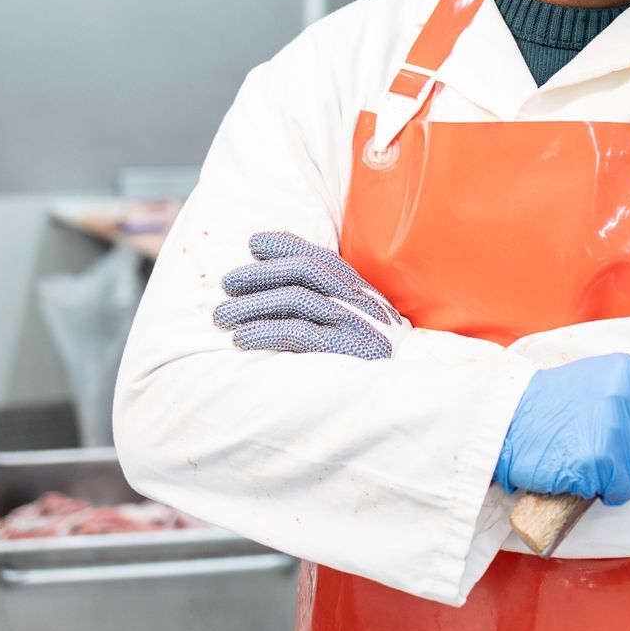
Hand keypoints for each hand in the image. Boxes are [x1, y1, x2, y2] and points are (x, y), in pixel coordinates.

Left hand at [214, 232, 408, 359]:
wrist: (407, 387)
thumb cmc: (373, 354)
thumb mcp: (359, 318)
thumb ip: (331, 298)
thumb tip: (280, 279)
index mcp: (359, 288)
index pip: (319, 255)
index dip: (284, 245)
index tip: (253, 244)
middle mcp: (356, 300)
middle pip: (303, 271)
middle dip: (260, 273)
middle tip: (227, 284)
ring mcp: (351, 323)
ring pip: (294, 299)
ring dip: (252, 305)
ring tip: (222, 317)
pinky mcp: (342, 350)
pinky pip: (296, 333)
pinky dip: (264, 332)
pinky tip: (242, 339)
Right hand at [493, 354, 629, 505]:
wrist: (508, 421)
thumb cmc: (553, 404)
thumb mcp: (601, 379)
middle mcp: (628, 397)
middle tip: (610, 451)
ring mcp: (615, 429)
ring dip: (624, 476)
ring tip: (595, 462)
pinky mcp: (600, 460)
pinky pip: (622, 490)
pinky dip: (605, 491)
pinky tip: (585, 475)